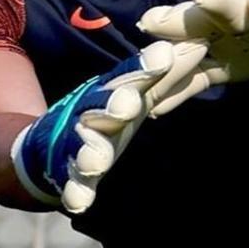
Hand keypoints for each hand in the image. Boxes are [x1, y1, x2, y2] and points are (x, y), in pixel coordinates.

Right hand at [11, 40, 206, 212]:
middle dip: (114, 104)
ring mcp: (77, 145)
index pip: (129, 77)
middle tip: (127, 104)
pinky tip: (79, 203)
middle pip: (103, 107)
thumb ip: (166, 72)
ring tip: (94, 161)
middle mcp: (92, 114)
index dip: (145, 67)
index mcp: (112, 93)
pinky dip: (75, 193)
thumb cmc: (106, 112)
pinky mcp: (68, 176)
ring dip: (89, 151)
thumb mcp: (134, 90)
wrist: (46, 147)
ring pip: (84, 146)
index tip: (165, 55)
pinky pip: (73, 185)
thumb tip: (201, 44)